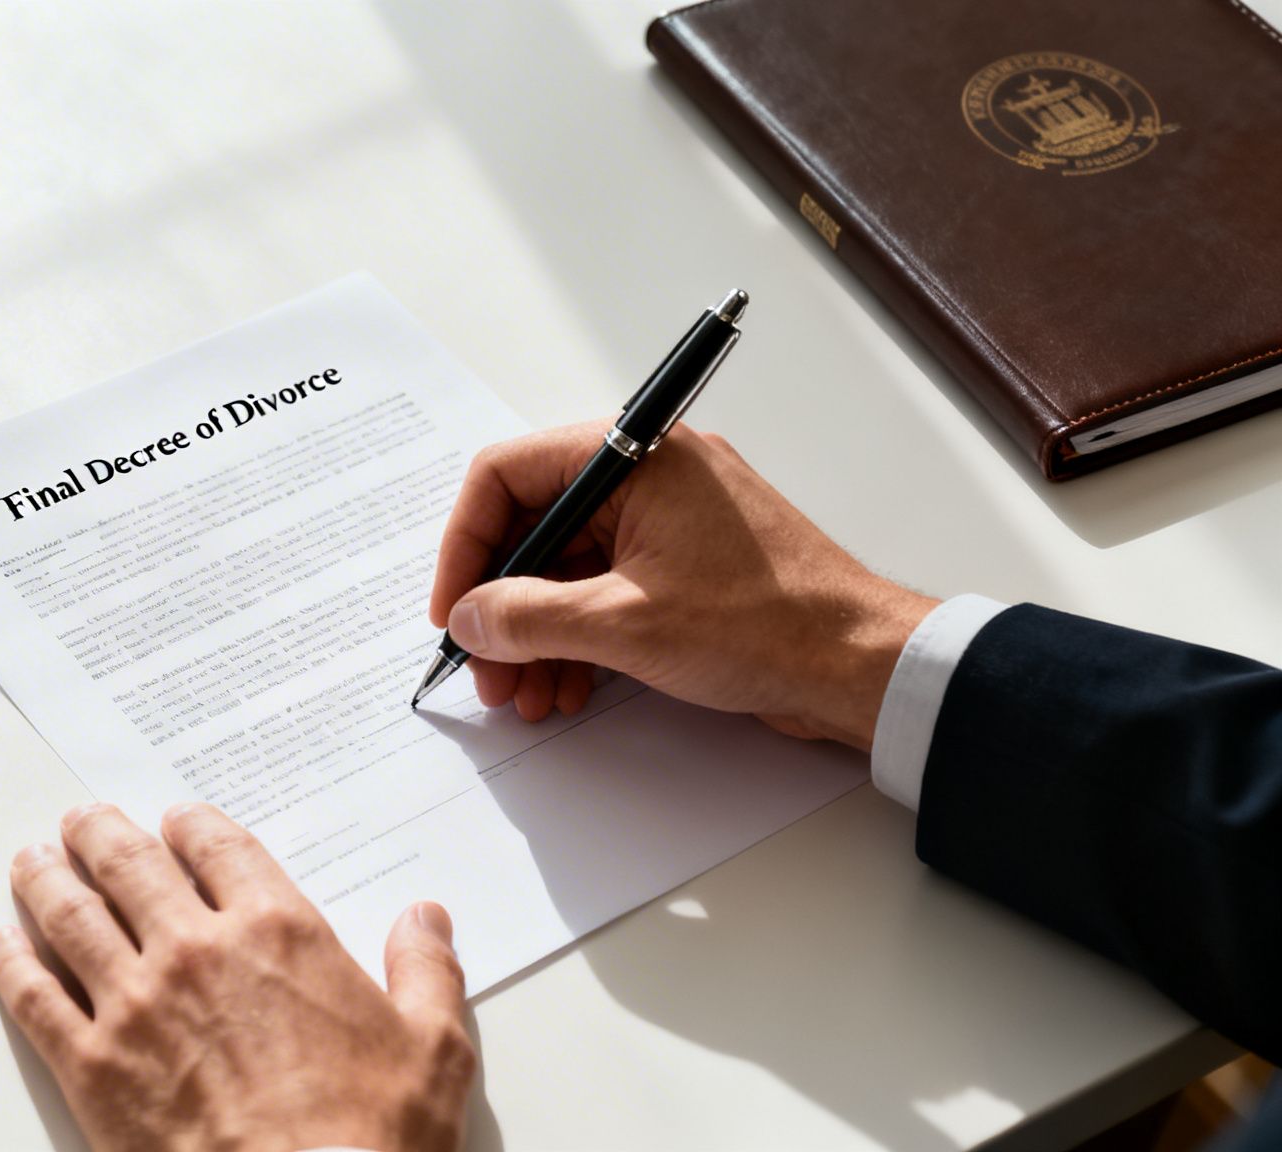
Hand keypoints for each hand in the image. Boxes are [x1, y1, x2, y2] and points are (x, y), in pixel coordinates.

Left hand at [0, 803, 475, 1151]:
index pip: (219, 847)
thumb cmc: (372, 1140)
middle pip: (130, 865)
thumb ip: (426, 971)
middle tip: (83, 821)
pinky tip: (2, 945)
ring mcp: (136, 1006)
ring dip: (45, 879)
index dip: (192, 826)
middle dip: (100, 834)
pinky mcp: (92, 1067)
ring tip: (31, 860)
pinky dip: (11, 964)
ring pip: (71, 916)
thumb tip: (426, 920)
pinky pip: (35, 997)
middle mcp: (197, 951)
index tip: (177, 821)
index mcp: (278, 932)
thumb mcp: (432, 1049)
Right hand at [429, 422, 935, 747]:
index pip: (507, 475)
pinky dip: (577, 638)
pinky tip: (567, 688)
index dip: (467, 546)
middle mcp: (648, 476)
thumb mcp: (623, 624)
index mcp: (634, 457)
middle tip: (486, 668)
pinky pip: (604, 591)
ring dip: (535, 633)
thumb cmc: (768, 623)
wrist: (859, 665)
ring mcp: (667, 521)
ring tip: (525, 694)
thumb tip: (470, 618)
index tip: (452, 609)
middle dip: (501, 605)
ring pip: (567, 568)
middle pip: (535, 528)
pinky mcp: (683, 567)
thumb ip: (528, 618)